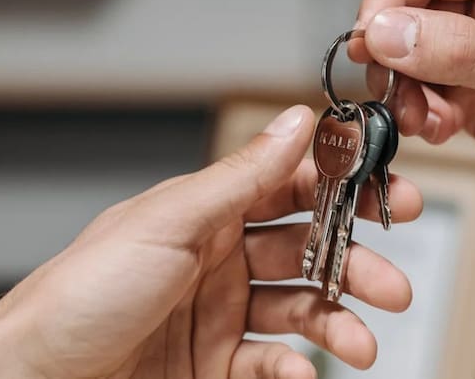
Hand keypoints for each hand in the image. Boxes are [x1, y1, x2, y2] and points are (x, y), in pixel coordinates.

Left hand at [0, 105, 422, 377]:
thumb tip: (296, 121)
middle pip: (305, 253)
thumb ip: (242, 175)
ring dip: (338, 323)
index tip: (390, 195)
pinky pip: (271, 362)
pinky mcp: (215, 364)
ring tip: (364, 340)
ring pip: (298, 310)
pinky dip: (294, 368)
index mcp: (208, 212)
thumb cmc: (82, 292)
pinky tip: (302, 372)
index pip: (290, 189)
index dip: (343, 190)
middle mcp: (219, 259)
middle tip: (392, 284)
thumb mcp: (170, 220)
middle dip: (354, 265)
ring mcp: (219, 313)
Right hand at [350, 0, 474, 274]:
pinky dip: (419, 116)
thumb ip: (464, 51)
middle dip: (396, 52)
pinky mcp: (470, 97)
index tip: (370, 36)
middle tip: (388, 84)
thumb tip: (393, 31)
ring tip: (422, 119)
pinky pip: (422, 96)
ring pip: (410, 57)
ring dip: (404, 91)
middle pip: (413, 11)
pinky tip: (441, 131)